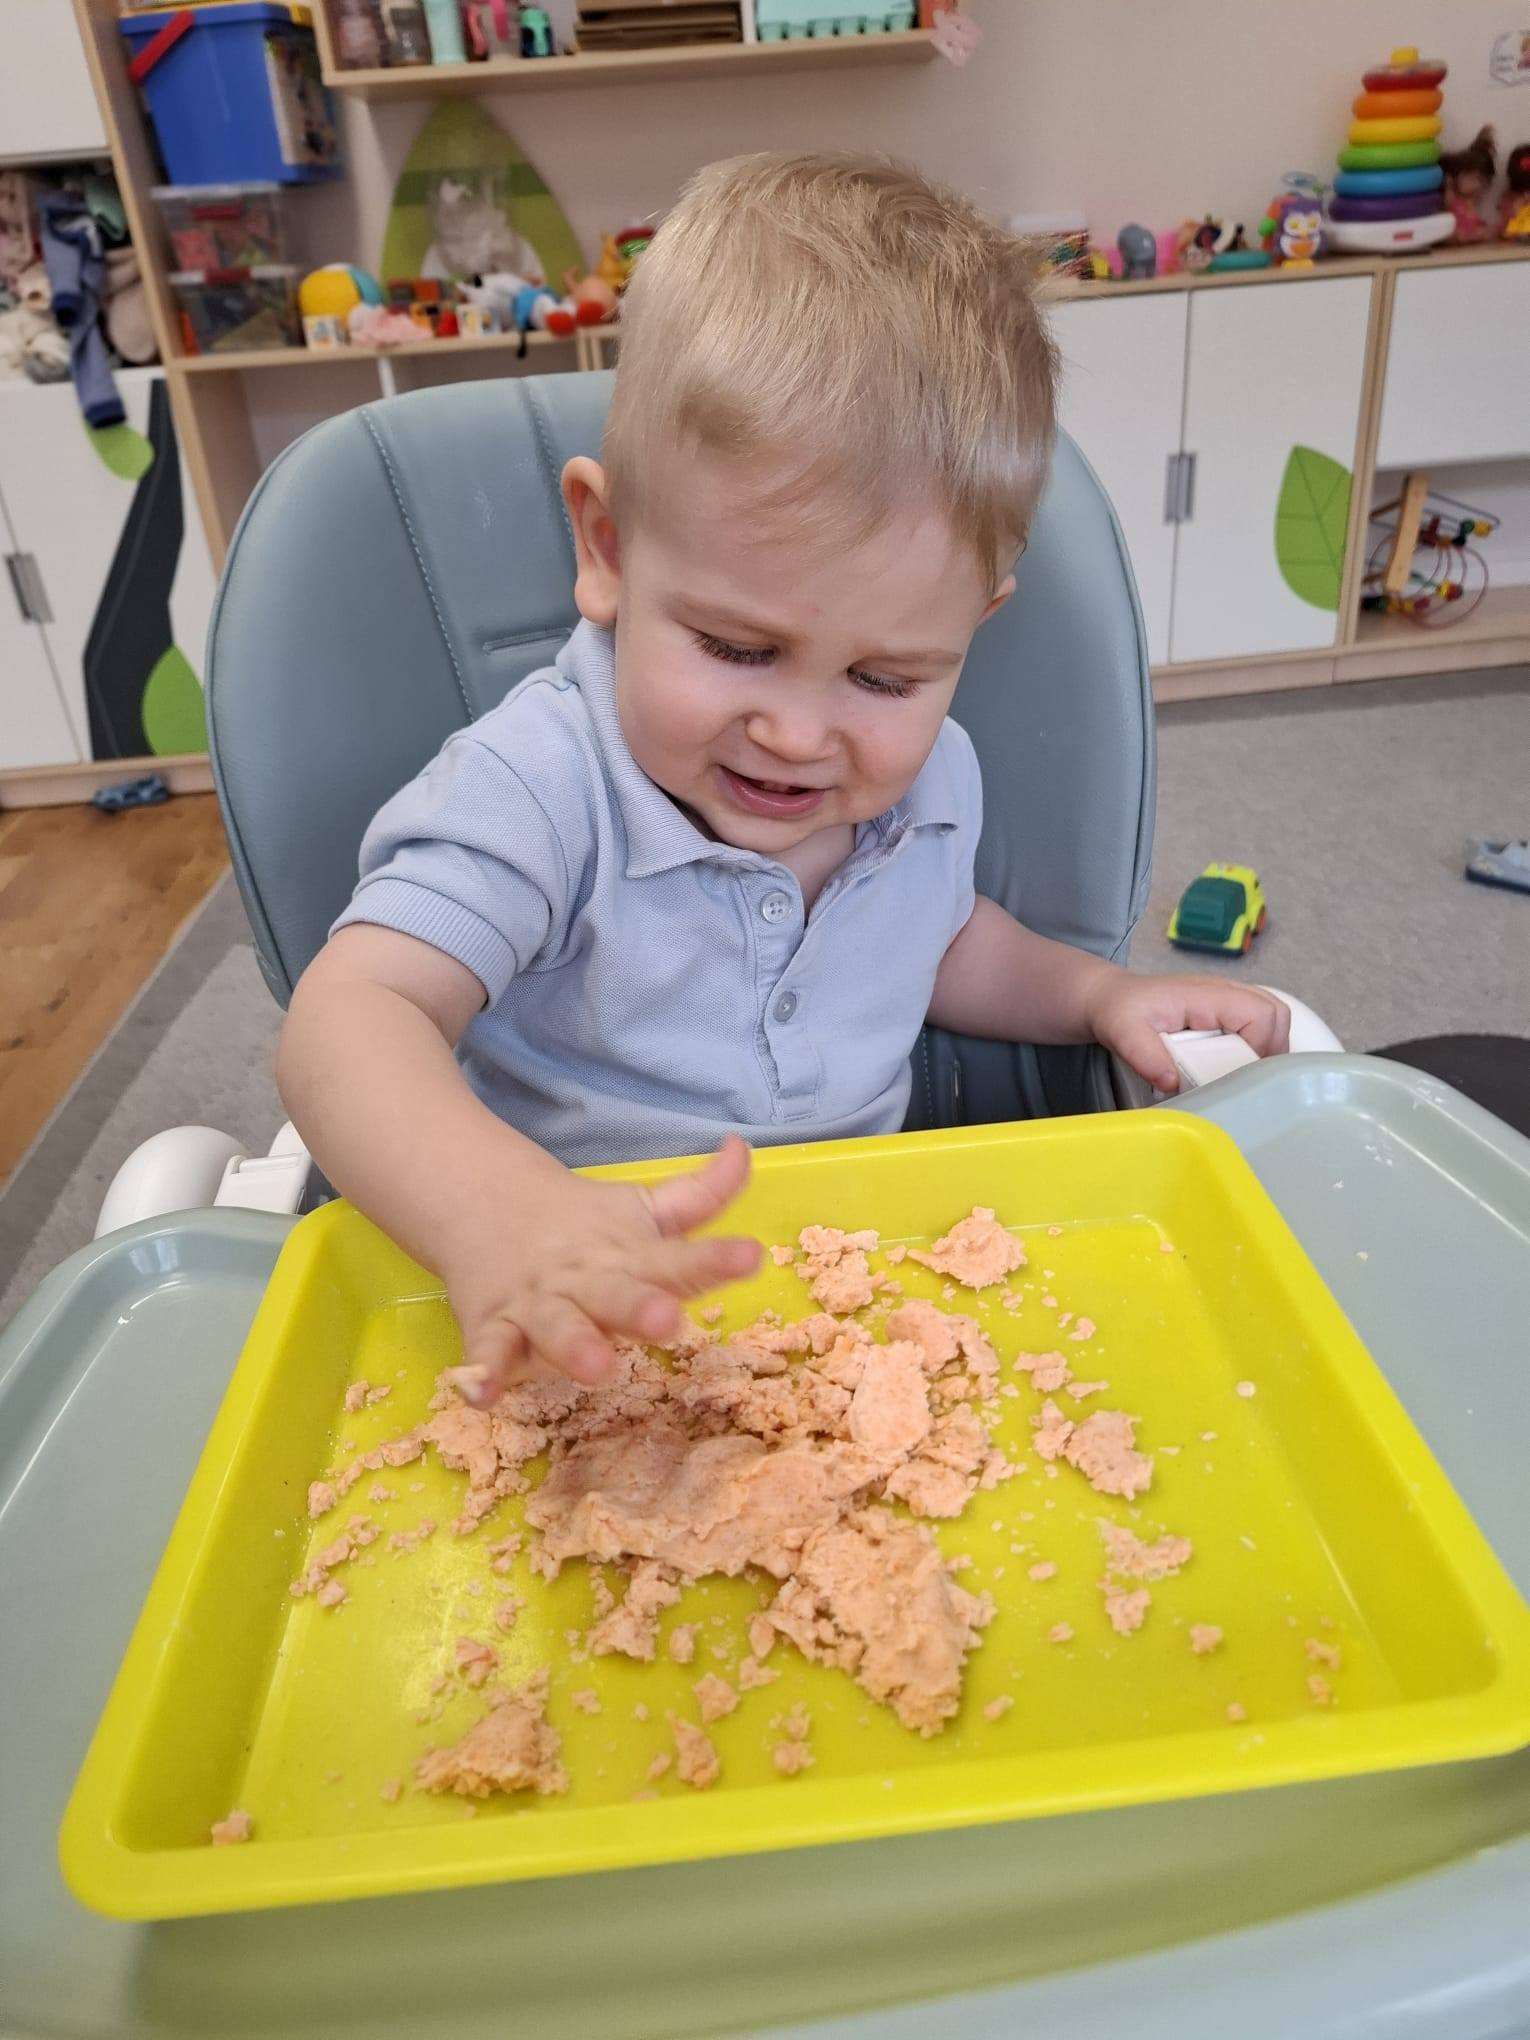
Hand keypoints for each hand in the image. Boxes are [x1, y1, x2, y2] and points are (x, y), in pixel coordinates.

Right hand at [443, 1136, 760, 1400]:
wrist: (483, 1198)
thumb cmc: (584, 1224)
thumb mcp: (644, 1210)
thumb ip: (702, 1193)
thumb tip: (742, 1148)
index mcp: (630, 1254)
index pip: (678, 1259)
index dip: (714, 1259)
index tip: (749, 1257)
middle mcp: (587, 1279)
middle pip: (616, 1295)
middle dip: (640, 1308)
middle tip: (666, 1320)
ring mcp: (538, 1302)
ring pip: (557, 1326)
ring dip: (574, 1346)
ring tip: (596, 1367)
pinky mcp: (493, 1323)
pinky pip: (487, 1350)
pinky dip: (482, 1371)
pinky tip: (482, 1393)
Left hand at [1086, 971, 1290, 1094]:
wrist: (1112, 999)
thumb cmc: (1120, 1012)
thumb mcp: (1122, 1033)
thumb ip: (1144, 1056)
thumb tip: (1171, 1082)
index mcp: (1206, 995)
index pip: (1260, 1014)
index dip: (1260, 1047)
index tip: (1239, 1076)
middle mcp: (1224, 992)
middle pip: (1276, 1013)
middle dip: (1273, 1050)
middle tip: (1251, 1081)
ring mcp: (1228, 999)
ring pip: (1274, 1017)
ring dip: (1270, 1048)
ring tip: (1248, 1078)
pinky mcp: (1226, 1010)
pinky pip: (1259, 1023)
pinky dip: (1259, 1045)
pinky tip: (1238, 1068)